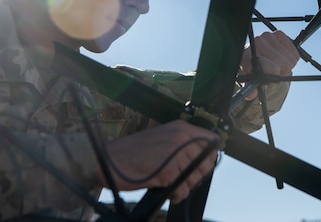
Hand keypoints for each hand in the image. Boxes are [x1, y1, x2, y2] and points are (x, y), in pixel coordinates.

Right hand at [99, 120, 218, 202]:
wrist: (109, 160)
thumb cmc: (132, 152)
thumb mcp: (161, 138)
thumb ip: (181, 143)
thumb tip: (199, 157)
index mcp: (180, 128)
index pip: (210, 140)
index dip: (209, 155)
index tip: (201, 164)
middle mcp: (180, 138)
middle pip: (207, 162)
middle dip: (197, 174)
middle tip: (183, 178)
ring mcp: (176, 154)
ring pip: (196, 178)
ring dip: (184, 185)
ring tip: (170, 183)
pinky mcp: (169, 171)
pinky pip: (183, 189)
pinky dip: (176, 195)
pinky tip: (165, 190)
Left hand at [240, 30, 299, 99]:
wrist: (255, 57)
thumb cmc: (253, 70)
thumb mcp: (251, 81)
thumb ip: (251, 90)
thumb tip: (251, 96)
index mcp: (248, 57)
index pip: (270, 67)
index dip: (274, 75)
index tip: (270, 77)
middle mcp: (257, 43)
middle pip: (283, 65)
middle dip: (281, 72)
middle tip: (273, 71)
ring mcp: (267, 37)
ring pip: (290, 60)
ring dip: (286, 66)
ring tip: (276, 65)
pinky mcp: (277, 34)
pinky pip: (294, 53)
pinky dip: (291, 58)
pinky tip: (281, 57)